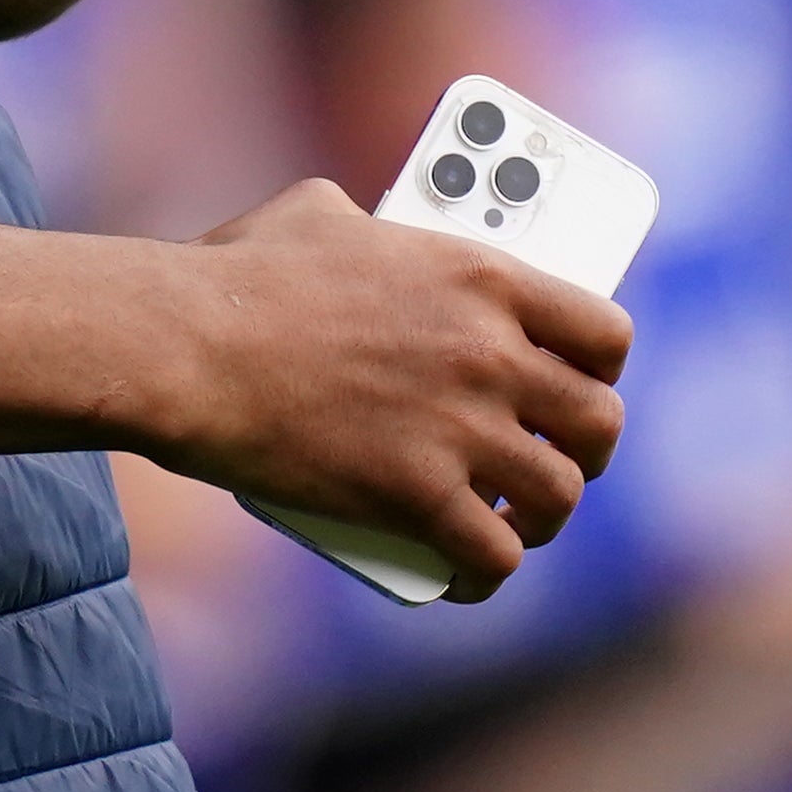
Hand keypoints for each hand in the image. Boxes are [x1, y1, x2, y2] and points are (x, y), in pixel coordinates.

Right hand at [159, 179, 629, 599]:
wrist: (186, 348)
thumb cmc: (237, 276)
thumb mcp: (315, 213)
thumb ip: (366, 221)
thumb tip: (361, 226)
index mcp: (481, 277)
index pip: (604, 332)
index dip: (603, 367)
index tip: (584, 381)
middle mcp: (490, 353)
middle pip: (599, 422)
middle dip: (587, 451)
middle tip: (557, 458)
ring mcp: (460, 427)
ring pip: (557, 495)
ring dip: (543, 519)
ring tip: (515, 524)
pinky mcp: (417, 495)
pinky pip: (490, 556)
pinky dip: (484, 576)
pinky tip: (466, 577)